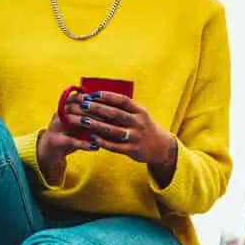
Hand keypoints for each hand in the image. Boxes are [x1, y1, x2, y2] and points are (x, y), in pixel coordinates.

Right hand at [36, 92, 99, 183]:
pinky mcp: (55, 141)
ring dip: (87, 122)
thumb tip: (110, 112)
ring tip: (103, 127)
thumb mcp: (77, 123)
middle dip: (91, 109)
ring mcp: (55, 127)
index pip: (75, 97)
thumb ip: (88, 116)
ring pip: (70, 120)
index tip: (104, 100)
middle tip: (108, 115)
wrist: (49, 150)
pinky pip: (70, 141)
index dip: (89, 97)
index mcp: (63, 108)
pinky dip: (84, 144)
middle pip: (73, 107)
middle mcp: (58, 114)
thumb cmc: (68, 134)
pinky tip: (95, 147)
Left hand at [61, 90, 176, 166]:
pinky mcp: (132, 150)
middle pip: (115, 113)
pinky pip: (115, 146)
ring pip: (113, 130)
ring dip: (96, 125)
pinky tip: (91, 138)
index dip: (107, 96)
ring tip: (83, 121)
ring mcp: (136, 137)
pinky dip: (102, 141)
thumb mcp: (139, 115)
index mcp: (140, 111)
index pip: (123, 100)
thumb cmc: (144, 127)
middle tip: (83, 104)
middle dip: (98, 108)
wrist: (161, 148)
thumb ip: (124, 109)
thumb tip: (100, 98)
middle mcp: (139, 123)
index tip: (93, 94)